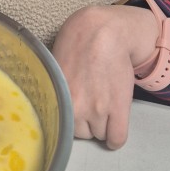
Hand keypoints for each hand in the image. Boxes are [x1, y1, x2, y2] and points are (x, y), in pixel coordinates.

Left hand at [52, 5, 159, 148]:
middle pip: (81, 133)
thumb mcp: (55, 71)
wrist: (103, 32)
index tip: (72, 114)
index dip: (68, 120)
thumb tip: (50, 112)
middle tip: (90, 103)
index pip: (60, 129)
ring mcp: (97, 110)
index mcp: (56, 99)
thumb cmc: (76, 46)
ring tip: (103, 104)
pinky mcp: (118, 108)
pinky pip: (117, 139)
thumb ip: (54, 94)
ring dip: (101, 125)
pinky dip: (115, 137)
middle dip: (86, 122)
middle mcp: (74, 108)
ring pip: (99, 135)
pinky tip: (114, 125)